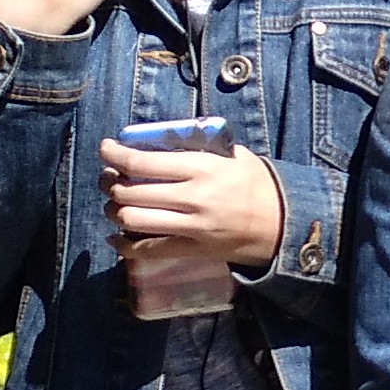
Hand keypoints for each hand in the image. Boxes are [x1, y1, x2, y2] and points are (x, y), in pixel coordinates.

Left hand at [98, 138, 285, 267]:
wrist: (283, 225)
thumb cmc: (258, 186)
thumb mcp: (236, 157)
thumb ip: (203, 147)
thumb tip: (169, 139)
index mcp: (202, 169)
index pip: (142, 162)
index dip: (114, 155)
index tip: (106, 149)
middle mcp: (193, 198)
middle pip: (130, 192)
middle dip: (110, 184)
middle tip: (109, 178)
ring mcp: (191, 227)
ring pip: (132, 221)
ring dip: (114, 212)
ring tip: (115, 205)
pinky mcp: (192, 249)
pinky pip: (147, 250)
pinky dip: (123, 245)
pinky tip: (117, 236)